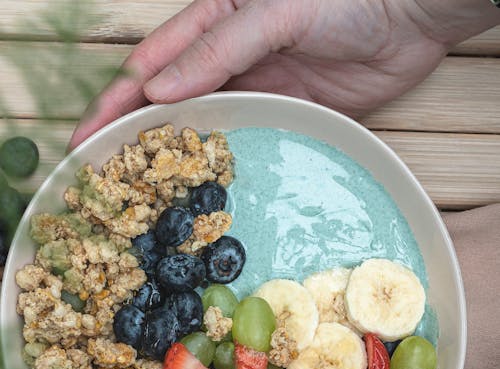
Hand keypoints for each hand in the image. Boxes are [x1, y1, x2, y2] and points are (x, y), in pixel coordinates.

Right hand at [70, 0, 484, 148]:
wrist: (409, 18)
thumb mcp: (272, 12)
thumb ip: (217, 50)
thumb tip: (158, 89)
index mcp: (212, 21)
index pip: (150, 66)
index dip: (114, 102)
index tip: (86, 139)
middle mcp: (226, 60)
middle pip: (167, 103)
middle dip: (132, 137)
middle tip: (101, 177)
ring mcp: (254, 91)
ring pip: (200, 127)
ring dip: (170, 157)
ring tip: (141, 193)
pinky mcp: (283, 117)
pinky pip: (242, 143)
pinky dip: (218, 165)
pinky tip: (199, 189)